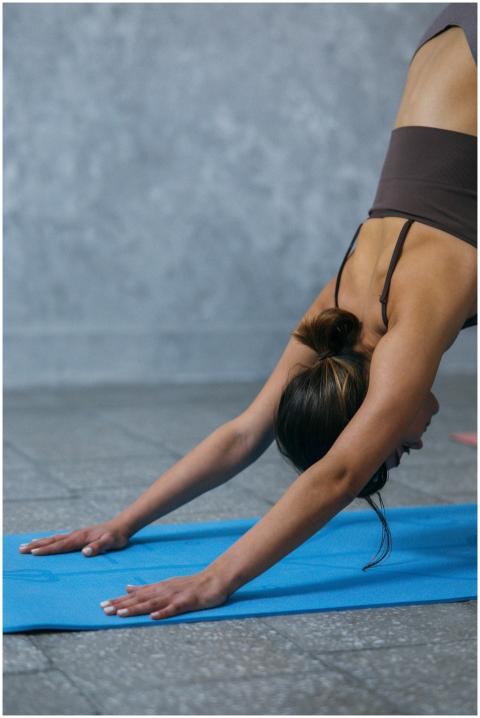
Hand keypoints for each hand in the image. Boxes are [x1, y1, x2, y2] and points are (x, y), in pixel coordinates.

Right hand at [18, 521, 129, 556]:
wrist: (121, 526)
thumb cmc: (116, 536)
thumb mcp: (110, 543)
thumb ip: (98, 547)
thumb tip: (84, 552)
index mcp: (81, 538)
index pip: (61, 545)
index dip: (47, 549)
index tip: (33, 552)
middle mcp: (76, 535)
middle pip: (53, 540)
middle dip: (37, 545)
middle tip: (21, 550)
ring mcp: (76, 534)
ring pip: (54, 538)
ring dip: (40, 542)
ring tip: (25, 545)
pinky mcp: (78, 536)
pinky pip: (59, 538)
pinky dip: (49, 540)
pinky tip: (44, 542)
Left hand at [100, 571, 229, 619]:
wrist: (214, 580)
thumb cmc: (190, 584)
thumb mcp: (165, 584)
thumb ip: (147, 588)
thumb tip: (127, 587)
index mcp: (158, 588)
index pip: (135, 595)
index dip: (118, 600)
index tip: (103, 605)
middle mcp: (163, 591)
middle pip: (139, 599)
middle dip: (121, 605)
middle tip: (104, 610)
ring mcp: (175, 596)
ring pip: (152, 603)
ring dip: (136, 608)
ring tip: (121, 613)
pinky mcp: (187, 602)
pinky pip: (174, 608)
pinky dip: (163, 612)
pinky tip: (153, 617)